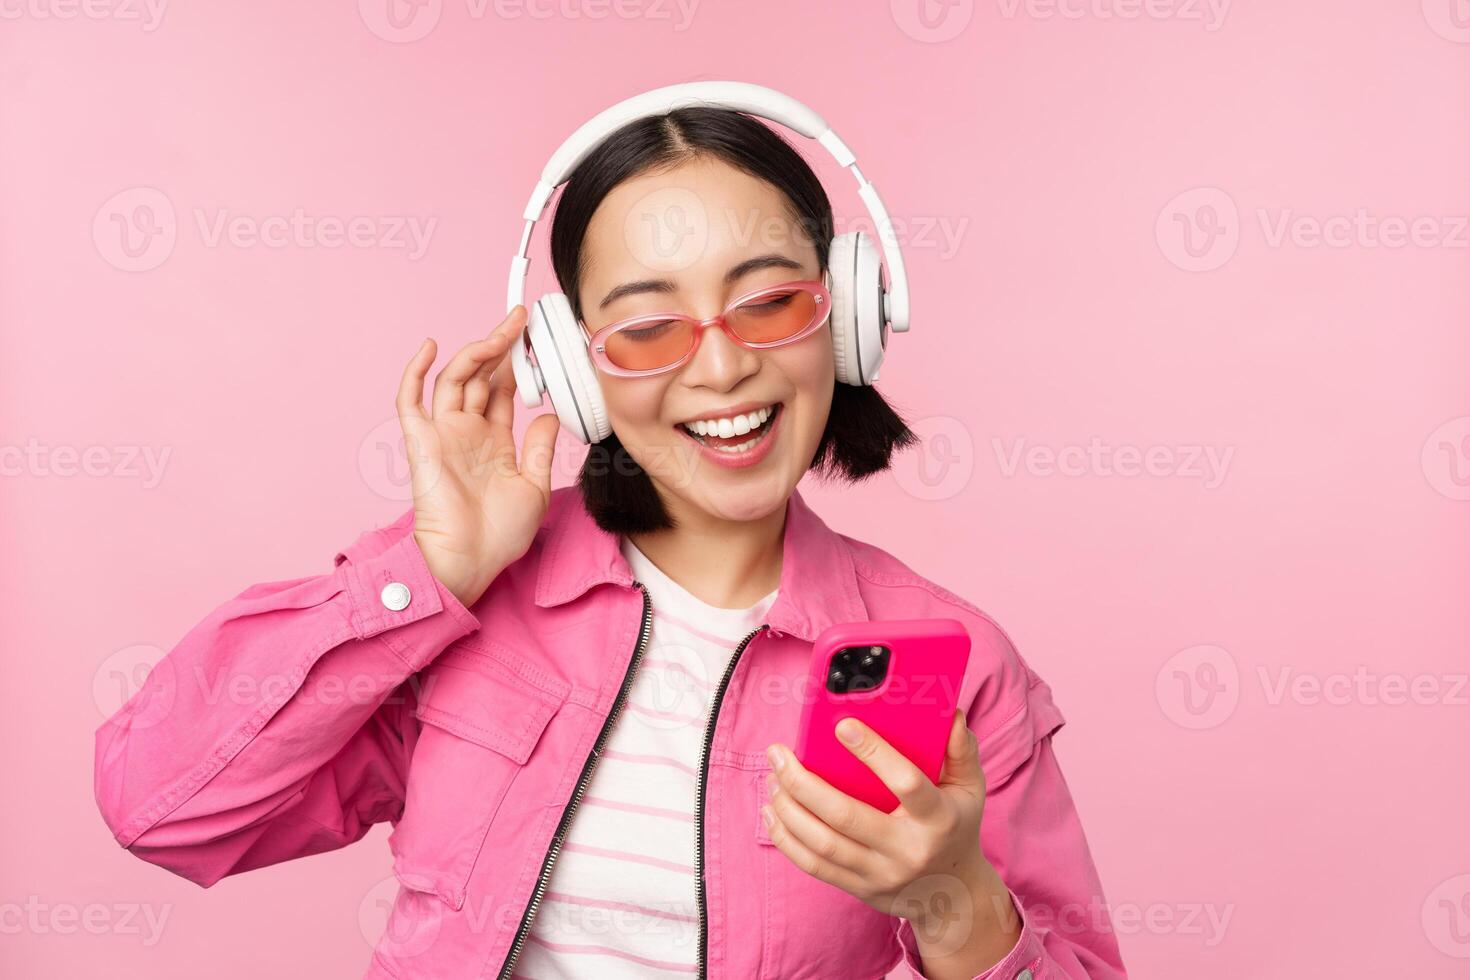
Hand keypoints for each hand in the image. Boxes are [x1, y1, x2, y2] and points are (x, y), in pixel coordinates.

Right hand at [396, 306, 560, 606]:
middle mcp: (467, 433)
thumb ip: (539, 448)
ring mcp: (444, 435)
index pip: (503, 392)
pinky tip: (431, 346)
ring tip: (501, 330)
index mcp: (494, 443)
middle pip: (480, 377)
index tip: (536, 341)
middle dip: (500, 347)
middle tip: (521, 320)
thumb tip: (548, 415)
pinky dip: (416, 371)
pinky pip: (411, 401)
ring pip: (454, 379)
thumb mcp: (534, 487)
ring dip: (476, 352)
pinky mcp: (422, 442)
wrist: (468, 561)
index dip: (517, 365)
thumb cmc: (499, 535)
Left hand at [762, 712, 1019, 969]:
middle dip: (802, 782)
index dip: (873, 753)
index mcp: (937, 818)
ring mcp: (881, 874)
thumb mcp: (970, 789)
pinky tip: (772, 812)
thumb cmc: (956, 828)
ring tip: (772, 779)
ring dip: (788, 808)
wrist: (953, 895)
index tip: (842, 725)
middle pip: (845, 816)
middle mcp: (907, 849)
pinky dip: (786, 838)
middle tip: (778, 754)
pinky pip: (813, 866)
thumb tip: (952, 714)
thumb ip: (961, 750)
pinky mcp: (859, 889)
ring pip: (822, 843)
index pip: (905, 782)